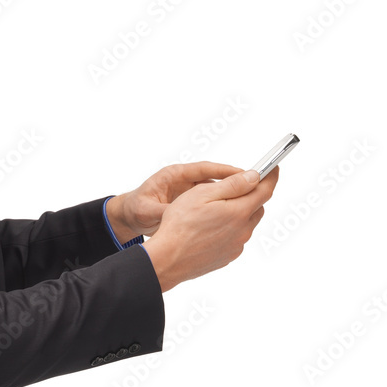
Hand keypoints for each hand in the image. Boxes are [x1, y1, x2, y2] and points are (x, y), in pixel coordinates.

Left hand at [107, 162, 244, 241]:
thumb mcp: (147, 210)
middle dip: (234, 181)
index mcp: (174, 175)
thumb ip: (162, 210)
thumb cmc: (135, 209)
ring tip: (253, 198)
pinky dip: (225, 205)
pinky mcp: (193, 203)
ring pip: (216, 190)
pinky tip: (238, 213)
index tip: (243, 173)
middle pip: (214, 177)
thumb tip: (176, 214)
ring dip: (232, 193)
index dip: (224, 170)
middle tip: (256, 184)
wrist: (129, 218)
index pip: (203, 169)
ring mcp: (190, 192)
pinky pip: (213, 202)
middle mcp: (185, 181)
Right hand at [143, 166, 280, 291]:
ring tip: (214, 209)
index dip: (270, 176)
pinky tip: (209, 227)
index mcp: (239, 212)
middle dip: (251, 194)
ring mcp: (236, 245)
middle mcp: (243, 230)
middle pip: (257, 207)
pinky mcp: (228, 256)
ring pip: (245, 223)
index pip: (265, 190)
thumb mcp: (203, 194)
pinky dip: (229, 228)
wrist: (169, 259)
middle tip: (236, 186)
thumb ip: (232, 184)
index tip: (273, 168)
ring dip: (238, 212)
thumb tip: (254, 176)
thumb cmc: (180, 224)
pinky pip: (235, 237)